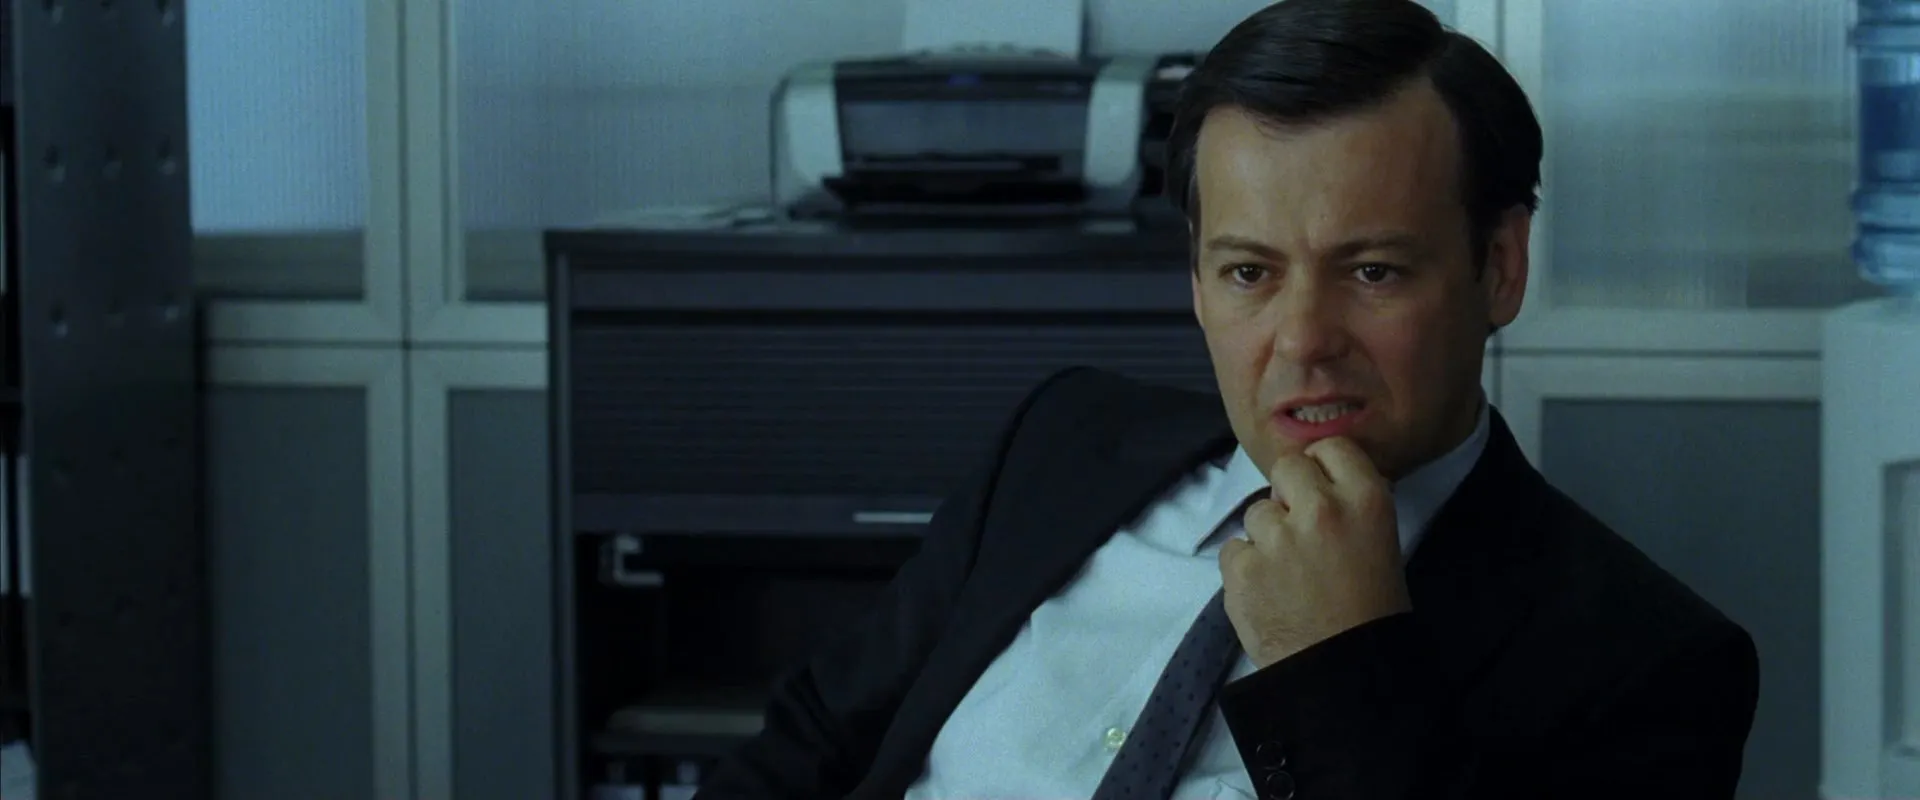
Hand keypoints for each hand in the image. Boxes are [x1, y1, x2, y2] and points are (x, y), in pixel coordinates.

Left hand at [1219, 436, 1411, 668]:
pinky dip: (1246, 568)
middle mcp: (1321, 509)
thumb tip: (1315, 484)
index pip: (1330, 447)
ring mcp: (1277, 537)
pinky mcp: (1242, 567)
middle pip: (1286, 468)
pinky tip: (1269, 593)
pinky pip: (1234, 548)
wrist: (1344, 675)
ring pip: (1257, 511)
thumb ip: (1350, 506)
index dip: (1323, 469)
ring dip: (1267, 536)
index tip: (1322, 489)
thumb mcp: (1381, 544)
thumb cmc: (1371, 614)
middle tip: (1301, 532)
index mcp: (1366, 500)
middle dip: (1289, 494)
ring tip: (1289, 575)